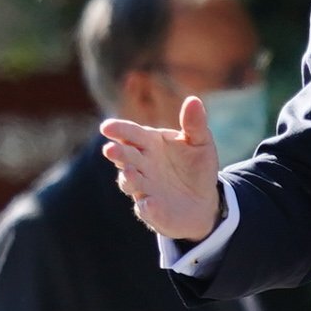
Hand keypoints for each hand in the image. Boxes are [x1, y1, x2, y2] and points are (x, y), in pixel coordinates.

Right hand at [100, 98, 225, 241]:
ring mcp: (144, 188)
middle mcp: (142, 165)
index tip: (106, 127)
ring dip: (128, 178)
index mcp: (150, 144)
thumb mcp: (200, 143)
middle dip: (118, 153)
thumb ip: (195, 124)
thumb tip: (193, 100)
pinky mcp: (152, 210)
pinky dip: (147, 207)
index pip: (131, 134)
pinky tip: (150, 203)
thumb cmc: (197, 167)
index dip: (119, 130)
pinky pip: (147, 209)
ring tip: (129, 172)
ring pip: (130, 182)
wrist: (204, 201)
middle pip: (126, 157)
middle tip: (110, 149)